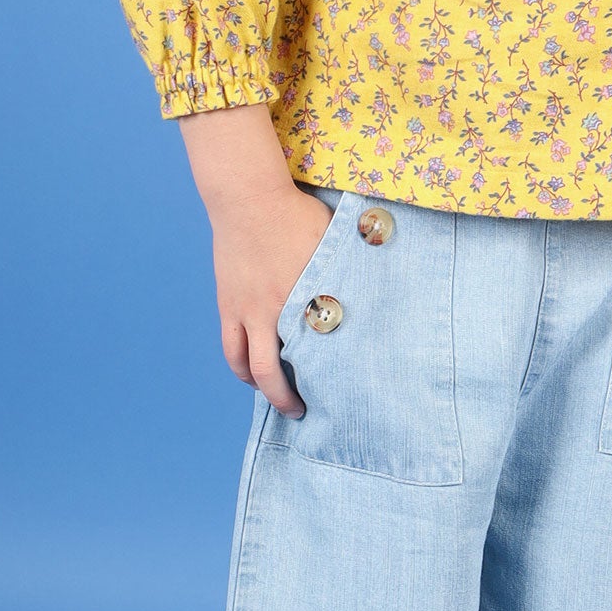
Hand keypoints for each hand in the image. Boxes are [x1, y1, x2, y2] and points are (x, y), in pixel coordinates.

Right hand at [178, 105, 332, 417]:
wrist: (248, 197)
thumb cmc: (297, 214)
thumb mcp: (335, 238)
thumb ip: (352, 265)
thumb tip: (383, 274)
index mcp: (306, 299)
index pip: (318, 354)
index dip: (326, 380)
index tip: (340, 394)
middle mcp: (272, 313)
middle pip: (273, 372)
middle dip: (285, 398)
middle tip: (299, 412)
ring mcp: (245, 311)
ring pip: (245, 365)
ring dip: (258, 386)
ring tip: (272, 394)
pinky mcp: (228, 305)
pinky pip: (230, 346)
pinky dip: (240, 365)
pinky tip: (250, 370)